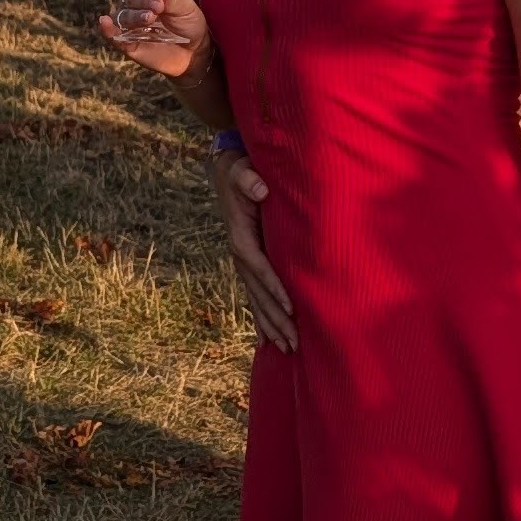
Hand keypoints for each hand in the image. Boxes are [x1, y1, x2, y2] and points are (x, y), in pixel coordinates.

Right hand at [98, 0, 206, 77]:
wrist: (196, 52)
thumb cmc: (190, 24)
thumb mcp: (185, 7)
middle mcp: (136, 6)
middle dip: (142, 0)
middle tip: (158, 6)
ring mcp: (131, 25)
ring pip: (122, 15)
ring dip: (134, 15)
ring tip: (150, 18)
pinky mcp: (129, 44)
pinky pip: (114, 36)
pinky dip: (107, 29)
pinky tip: (104, 22)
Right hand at [222, 155, 295, 351]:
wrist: (226, 172)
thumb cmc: (240, 171)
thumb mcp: (241, 170)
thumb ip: (248, 178)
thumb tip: (260, 188)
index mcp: (241, 237)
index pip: (260, 266)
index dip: (275, 287)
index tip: (291, 308)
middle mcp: (240, 255)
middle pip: (258, 293)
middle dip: (276, 319)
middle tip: (295, 344)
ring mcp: (243, 262)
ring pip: (257, 300)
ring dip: (271, 325)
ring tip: (287, 350)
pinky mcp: (249, 264)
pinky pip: (255, 295)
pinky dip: (262, 318)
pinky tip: (269, 339)